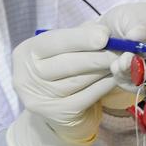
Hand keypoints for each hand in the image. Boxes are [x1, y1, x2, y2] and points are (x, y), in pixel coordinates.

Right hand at [7, 26, 118, 145]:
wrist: (57, 112)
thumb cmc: (62, 72)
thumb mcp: (63, 51)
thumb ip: (78, 37)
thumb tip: (102, 30)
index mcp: (25, 53)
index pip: (52, 42)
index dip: (80, 38)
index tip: (105, 35)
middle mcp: (26, 77)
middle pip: (66, 63)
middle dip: (97, 55)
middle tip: (120, 49)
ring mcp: (41, 99)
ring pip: (78, 80)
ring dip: (103, 69)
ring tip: (119, 61)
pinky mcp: (59, 115)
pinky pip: (87, 96)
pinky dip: (104, 85)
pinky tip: (115, 78)